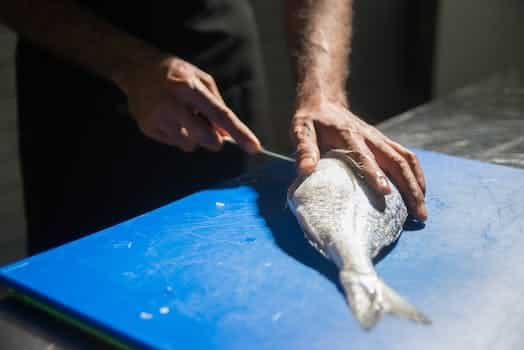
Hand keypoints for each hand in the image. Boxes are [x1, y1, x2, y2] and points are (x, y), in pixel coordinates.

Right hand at [114, 56, 260, 152]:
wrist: (137, 69)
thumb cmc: (176, 74)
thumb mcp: (201, 79)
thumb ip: (217, 105)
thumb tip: (227, 133)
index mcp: (190, 87)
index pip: (220, 114)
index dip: (239, 132)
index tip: (253, 147)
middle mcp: (172, 103)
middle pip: (204, 137)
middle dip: (214, 141)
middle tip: (212, 134)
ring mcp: (158, 117)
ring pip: (189, 145)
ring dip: (193, 137)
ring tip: (184, 118)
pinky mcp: (148, 128)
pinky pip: (174, 144)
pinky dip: (178, 136)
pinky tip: (171, 119)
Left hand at [291, 100, 427, 220]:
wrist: (324, 101)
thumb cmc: (311, 120)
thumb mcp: (300, 130)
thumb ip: (304, 149)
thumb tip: (305, 170)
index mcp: (348, 135)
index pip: (364, 156)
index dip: (374, 173)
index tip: (385, 192)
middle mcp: (369, 137)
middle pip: (396, 161)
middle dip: (409, 187)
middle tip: (418, 214)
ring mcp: (379, 139)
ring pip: (406, 160)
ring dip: (417, 184)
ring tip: (421, 211)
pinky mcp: (384, 142)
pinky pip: (406, 157)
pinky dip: (416, 175)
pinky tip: (419, 193)